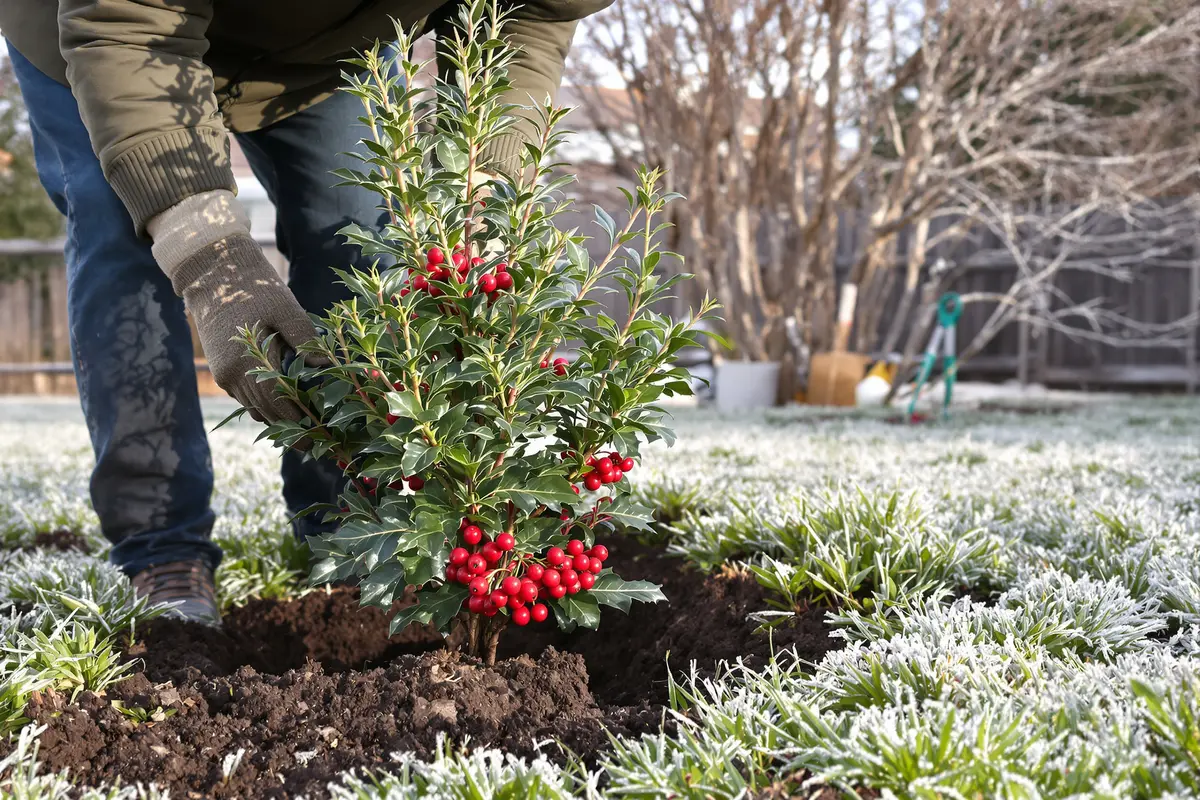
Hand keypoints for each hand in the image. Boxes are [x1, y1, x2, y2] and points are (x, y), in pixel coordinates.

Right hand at [174, 234, 317, 423]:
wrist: (213, 276)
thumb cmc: (255, 289)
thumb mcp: (286, 309)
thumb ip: (305, 340)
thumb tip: (326, 367)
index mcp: (247, 361)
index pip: (277, 402)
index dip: (298, 421)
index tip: (319, 436)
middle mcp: (232, 375)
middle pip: (265, 412)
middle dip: (290, 429)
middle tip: (315, 443)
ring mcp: (224, 375)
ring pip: (254, 408)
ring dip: (278, 420)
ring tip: (304, 429)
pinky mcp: (222, 371)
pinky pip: (246, 398)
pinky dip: (265, 406)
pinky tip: (285, 408)